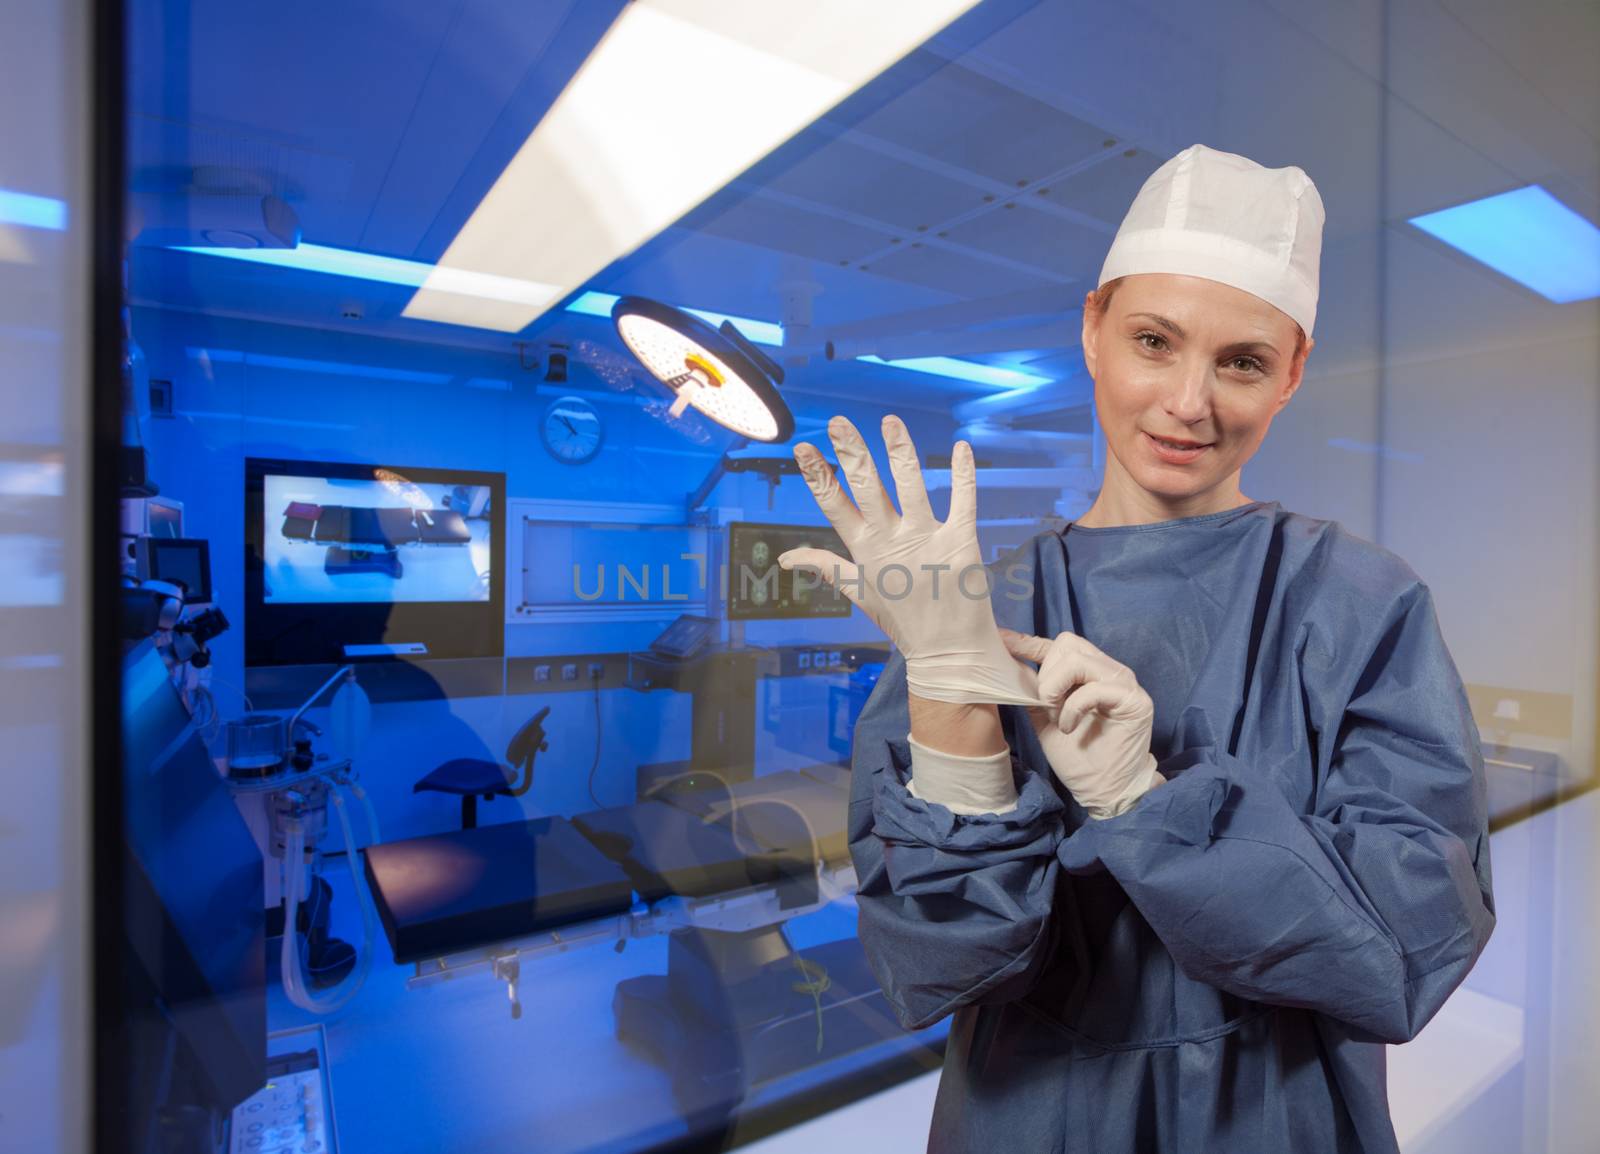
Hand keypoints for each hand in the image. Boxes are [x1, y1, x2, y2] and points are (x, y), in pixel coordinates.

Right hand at [778, 415, 1040, 707]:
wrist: (949, 652)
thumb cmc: (903, 621)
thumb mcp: (858, 593)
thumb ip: (824, 566)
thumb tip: (784, 558)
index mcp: (866, 552)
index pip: (835, 506)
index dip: (818, 476)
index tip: (803, 447)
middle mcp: (893, 542)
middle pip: (868, 488)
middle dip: (852, 453)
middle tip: (838, 422)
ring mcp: (928, 540)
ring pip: (911, 485)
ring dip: (900, 451)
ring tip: (891, 421)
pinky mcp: (961, 542)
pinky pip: (963, 500)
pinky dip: (963, 474)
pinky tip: (961, 446)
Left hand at [999, 627, 1163, 818]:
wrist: (1103, 790)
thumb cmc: (1077, 757)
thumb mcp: (1044, 719)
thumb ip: (1035, 692)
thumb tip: (1010, 667)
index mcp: (1088, 673)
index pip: (1058, 647)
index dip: (1027, 642)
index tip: (1001, 641)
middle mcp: (1108, 671)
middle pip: (1068, 644)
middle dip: (1046, 675)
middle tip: (1045, 705)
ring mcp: (1123, 683)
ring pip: (1079, 660)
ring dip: (1057, 688)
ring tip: (1056, 716)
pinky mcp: (1134, 700)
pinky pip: (1095, 688)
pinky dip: (1073, 707)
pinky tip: (1069, 727)